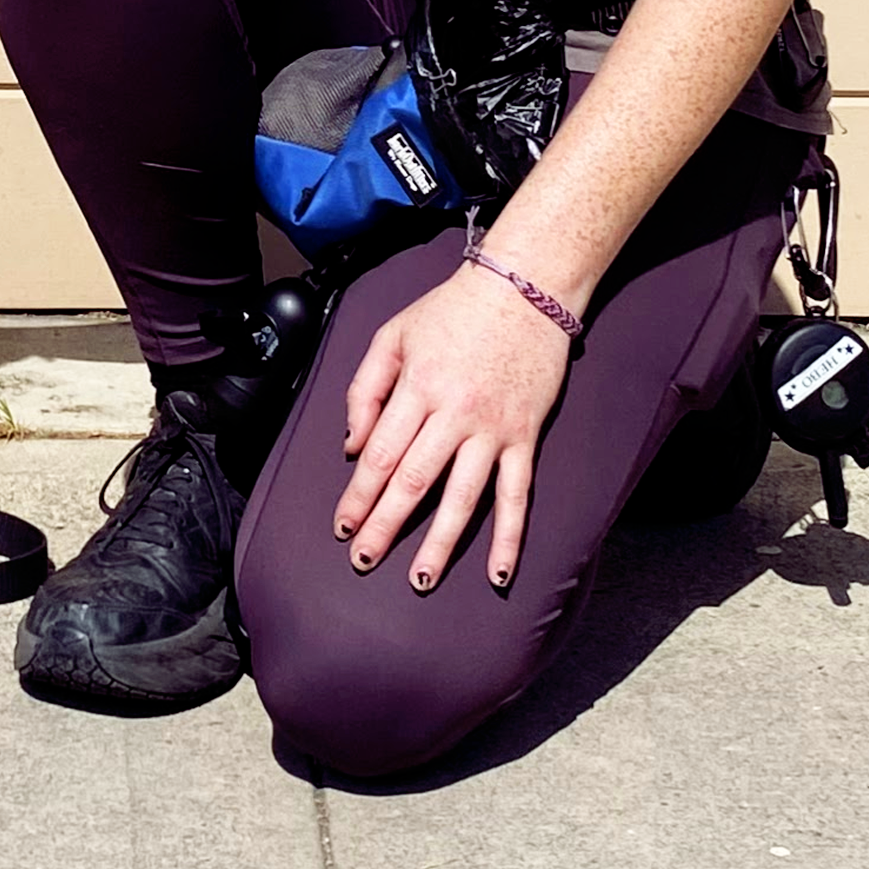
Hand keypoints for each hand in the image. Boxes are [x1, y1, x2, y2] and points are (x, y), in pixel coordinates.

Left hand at [334, 263, 571, 590]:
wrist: (522, 289)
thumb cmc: (451, 310)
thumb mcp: (393, 333)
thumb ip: (365, 387)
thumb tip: (351, 445)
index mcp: (417, 386)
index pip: (380, 453)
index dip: (359, 494)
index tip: (343, 526)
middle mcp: (454, 412)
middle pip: (414, 480)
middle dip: (386, 524)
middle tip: (365, 559)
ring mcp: (493, 429)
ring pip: (463, 497)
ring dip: (441, 544)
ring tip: (420, 579)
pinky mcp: (525, 437)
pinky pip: (517, 496)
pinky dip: (509, 538)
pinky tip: (499, 573)